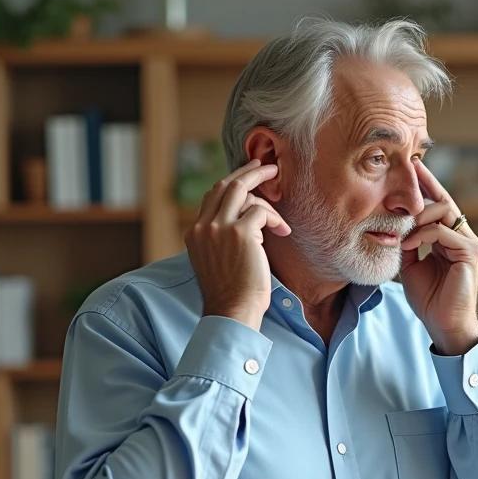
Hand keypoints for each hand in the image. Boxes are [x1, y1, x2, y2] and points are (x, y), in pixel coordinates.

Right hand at [184, 159, 290, 330]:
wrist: (232, 311)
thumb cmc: (232, 294)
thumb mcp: (217, 261)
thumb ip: (221, 239)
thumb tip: (246, 221)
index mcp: (195, 233)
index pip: (211, 196)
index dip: (231, 183)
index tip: (247, 177)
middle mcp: (203, 226)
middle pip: (225, 185)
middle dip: (248, 172)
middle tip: (268, 167)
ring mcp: (220, 227)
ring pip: (242, 190)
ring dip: (266, 195)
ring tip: (280, 214)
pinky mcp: (241, 233)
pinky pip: (261, 210)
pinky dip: (275, 218)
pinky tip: (282, 231)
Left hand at [399, 160, 477, 355]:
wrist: (443, 325)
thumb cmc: (429, 299)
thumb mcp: (411, 265)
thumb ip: (409, 242)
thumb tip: (397, 224)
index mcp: (449, 238)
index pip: (438, 205)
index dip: (425, 185)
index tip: (411, 167)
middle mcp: (463, 236)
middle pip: (444, 200)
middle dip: (425, 183)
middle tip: (406, 169)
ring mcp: (469, 243)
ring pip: (443, 211)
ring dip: (418, 216)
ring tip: (401, 230)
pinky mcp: (470, 252)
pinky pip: (443, 231)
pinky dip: (422, 234)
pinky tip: (407, 243)